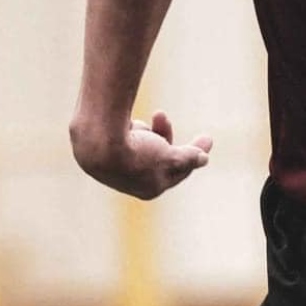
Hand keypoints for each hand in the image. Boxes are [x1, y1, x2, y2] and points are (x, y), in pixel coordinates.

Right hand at [73, 109, 213, 199]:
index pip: (178, 171)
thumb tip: (204, 159)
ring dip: (148, 131)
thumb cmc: (138, 152)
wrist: (97, 142)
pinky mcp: (98, 156)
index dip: (194, 154)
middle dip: (165, 135)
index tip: (208, 139)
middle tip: (163, 115)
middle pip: (157, 157)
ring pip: (140, 146)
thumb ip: (188, 158)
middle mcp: (131, 184)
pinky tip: (127, 124)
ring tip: (148, 117)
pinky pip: (123, 140)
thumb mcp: (171, 156)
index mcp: (150, 190)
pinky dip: (130, 131)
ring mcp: (113, 171)